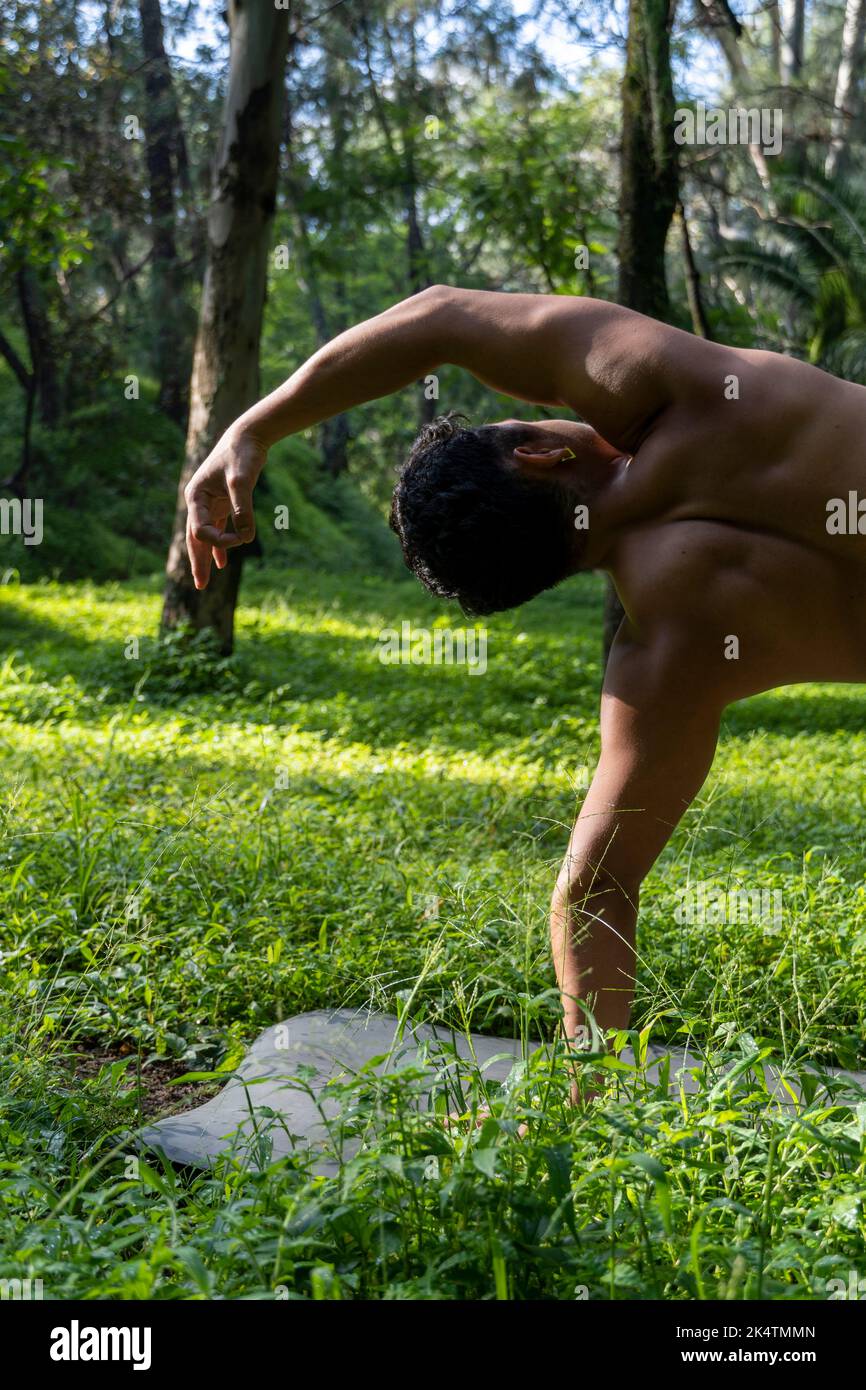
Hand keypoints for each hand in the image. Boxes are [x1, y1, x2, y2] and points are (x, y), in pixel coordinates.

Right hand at [184, 428, 267, 588]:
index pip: (201, 530)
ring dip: (206, 557)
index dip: (220, 542)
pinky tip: (222, 562)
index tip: (242, 538)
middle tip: (200, 586)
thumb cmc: (242, 454)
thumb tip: (245, 537)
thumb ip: (243, 508)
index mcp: (196, 496)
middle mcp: (199, 501)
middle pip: (195, 538)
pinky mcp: (223, 502)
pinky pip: (218, 528)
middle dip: (198, 562)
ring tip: (205, 580)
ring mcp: (210, 502)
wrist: (248, 436)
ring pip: (206, 535)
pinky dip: (220, 545)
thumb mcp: (242, 480)